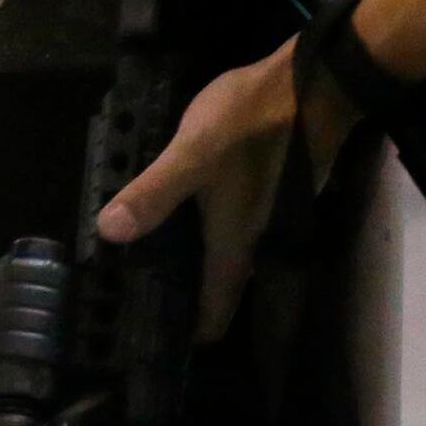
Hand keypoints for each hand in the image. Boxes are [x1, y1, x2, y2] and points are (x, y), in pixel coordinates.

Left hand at [95, 39, 360, 340]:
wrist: (317, 83)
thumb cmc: (255, 123)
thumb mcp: (194, 153)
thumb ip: (153, 193)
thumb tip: (108, 233)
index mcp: (234, 244)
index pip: (215, 313)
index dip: (189, 334)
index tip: (155, 342)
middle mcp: (256, 241)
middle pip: (222, 289)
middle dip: (187, 298)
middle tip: (138, 295)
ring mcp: (270, 216)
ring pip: (230, 256)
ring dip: (198, 262)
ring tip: (153, 253)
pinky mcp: (274, 190)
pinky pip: (237, 225)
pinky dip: (210, 229)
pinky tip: (187, 208)